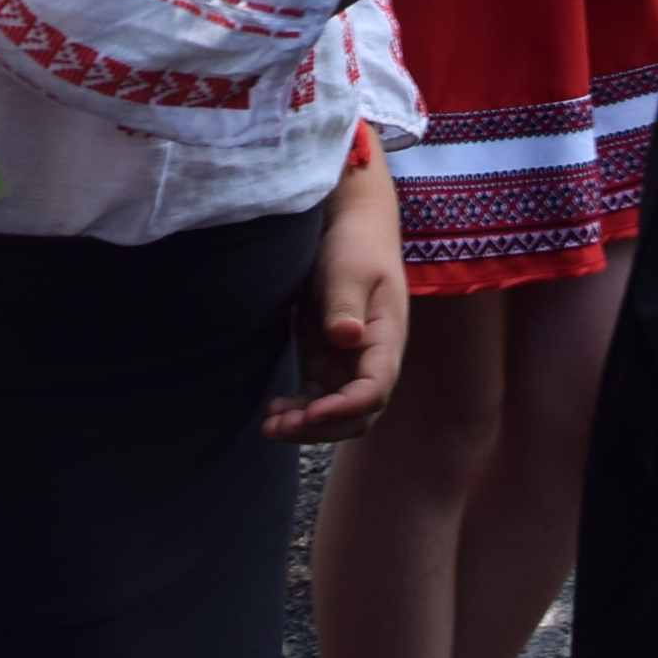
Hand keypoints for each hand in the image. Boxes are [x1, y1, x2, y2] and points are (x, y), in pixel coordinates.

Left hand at [264, 142, 406, 441]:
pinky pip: (315, 398)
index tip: (312, 412)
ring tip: (270, 427)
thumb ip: (347, 303)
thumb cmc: (355, 245)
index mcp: (386, 340)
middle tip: (282, 428)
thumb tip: (347, 338)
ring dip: (305, 425)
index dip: (346, 408)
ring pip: (333, 412)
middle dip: (321, 428)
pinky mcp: (327, 359)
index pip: (374, 389)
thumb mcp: (350, 268)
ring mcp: (349, 362)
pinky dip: (297, 410)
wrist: (349, 229)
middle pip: (356, 415)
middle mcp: (371, 359)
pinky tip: (273, 413)